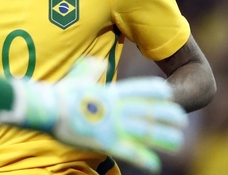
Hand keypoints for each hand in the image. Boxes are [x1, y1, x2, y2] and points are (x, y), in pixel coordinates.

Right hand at [0, 58, 187, 172]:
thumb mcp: (78, 75)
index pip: (142, 90)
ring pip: (146, 132)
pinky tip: (155, 164)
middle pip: (150, 112)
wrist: (47, 108)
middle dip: (168, 116)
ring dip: (164, 137)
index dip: (158, 93)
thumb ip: (92, 69)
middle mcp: (116, 108)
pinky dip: (144, 159)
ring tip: (178, 142)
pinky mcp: (105, 142)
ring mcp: (112, 125)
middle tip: (181, 121)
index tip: (170, 95)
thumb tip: (100, 62)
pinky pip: (129, 152)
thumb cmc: (60, 93)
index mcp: (111, 93)